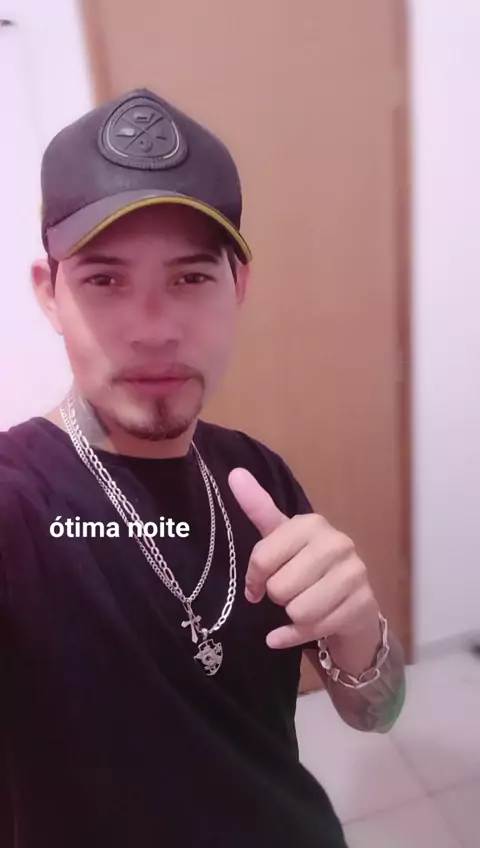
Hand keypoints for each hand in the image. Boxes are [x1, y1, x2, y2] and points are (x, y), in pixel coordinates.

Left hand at [228, 468, 379, 649]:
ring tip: (302, 605)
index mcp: (312, 524)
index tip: (258, 583)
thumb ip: (258, 507)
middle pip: (279, 588)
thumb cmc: (308, 566)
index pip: (262, 559)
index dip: (254, 578)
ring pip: (298, 610)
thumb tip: (234, 473)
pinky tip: (299, 629)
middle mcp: (337, 543)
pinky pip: (315, 629)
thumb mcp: (281, 537)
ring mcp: (354, 574)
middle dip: (278, 597)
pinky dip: (298, 635)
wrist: (351, 601)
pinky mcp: (363, 604)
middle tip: (290, 592)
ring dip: (291, 616)